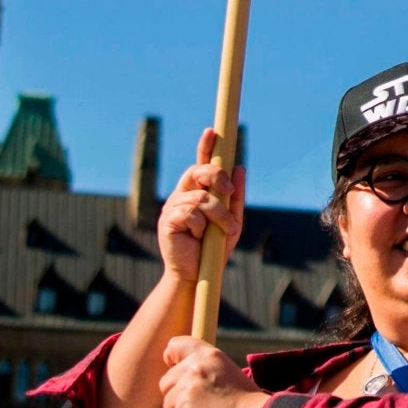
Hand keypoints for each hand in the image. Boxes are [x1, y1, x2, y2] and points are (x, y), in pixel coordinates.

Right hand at [158, 127, 245, 285]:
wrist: (198, 276)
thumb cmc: (214, 249)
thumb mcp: (232, 222)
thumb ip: (236, 196)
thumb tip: (240, 167)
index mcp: (197, 193)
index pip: (200, 164)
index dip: (205, 146)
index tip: (213, 131)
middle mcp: (182, 195)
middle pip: (198, 171)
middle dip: (216, 176)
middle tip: (228, 189)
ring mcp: (172, 207)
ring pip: (201, 197)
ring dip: (218, 215)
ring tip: (221, 231)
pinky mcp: (167, 221)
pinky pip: (191, 213)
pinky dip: (202, 227)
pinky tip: (198, 239)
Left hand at [161, 333, 270, 407]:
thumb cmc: (243, 399)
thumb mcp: (225, 371)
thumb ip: (201, 369)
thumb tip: (176, 378)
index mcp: (207, 355)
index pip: (175, 345)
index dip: (171, 356)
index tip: (172, 364)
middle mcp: (194, 370)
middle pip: (165, 383)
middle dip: (176, 396)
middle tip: (202, 404)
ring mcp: (187, 393)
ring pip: (168, 406)